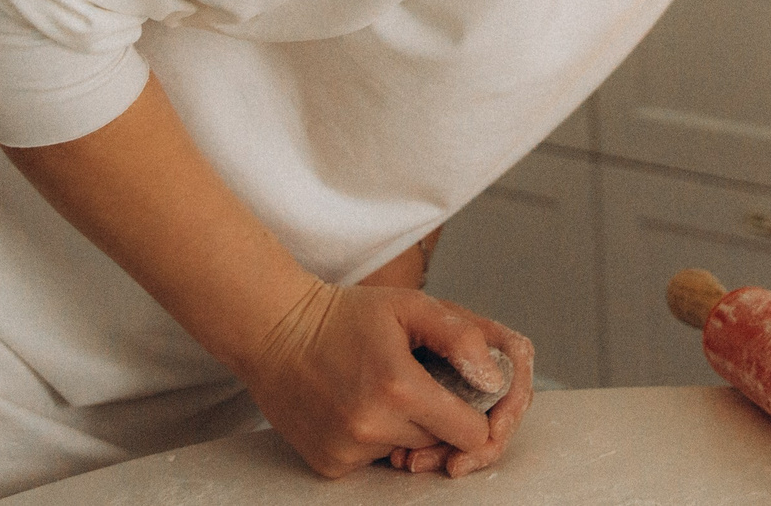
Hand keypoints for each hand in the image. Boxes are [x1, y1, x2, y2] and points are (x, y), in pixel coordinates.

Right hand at [240, 279, 534, 479]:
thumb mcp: (411, 305)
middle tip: (420, 380)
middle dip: (441, 416)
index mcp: (400, 387)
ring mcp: (347, 451)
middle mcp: (372, 428)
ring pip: (410, 452)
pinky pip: (377, 460)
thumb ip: (463, 337)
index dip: (476, 412)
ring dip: (410, 427)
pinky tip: (361, 404)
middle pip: (442, 443)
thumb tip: (495, 378)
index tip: (465, 391)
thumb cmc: (347, 316)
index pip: (472, 433)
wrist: (275, 332)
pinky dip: (378, 438)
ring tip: (387, 388)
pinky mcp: (330, 465)